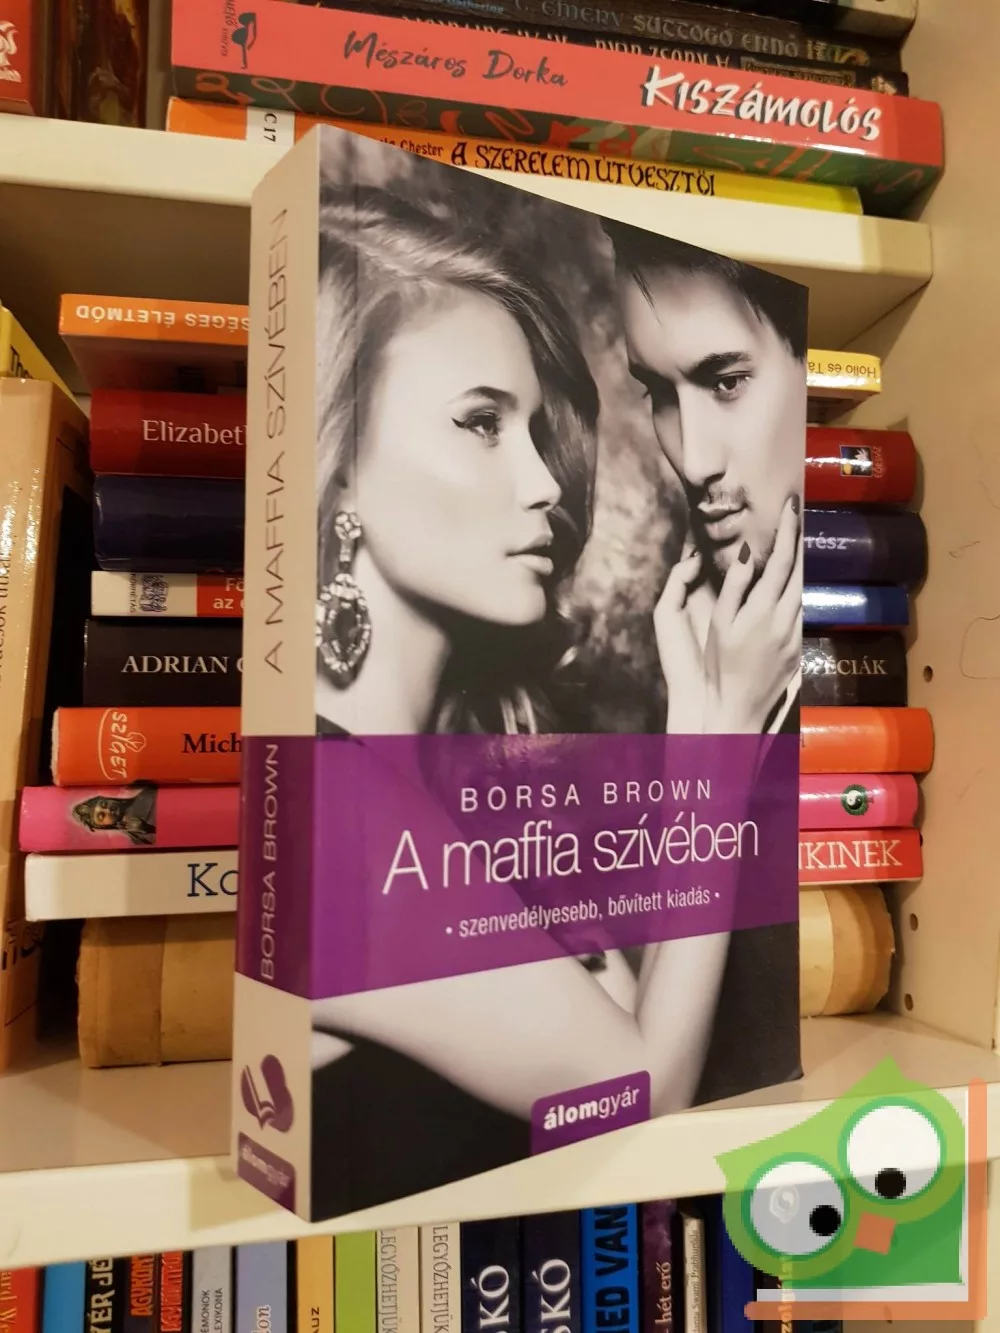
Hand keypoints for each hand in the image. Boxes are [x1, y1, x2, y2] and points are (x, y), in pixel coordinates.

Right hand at [655, 498, 801, 734]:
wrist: (736, 708)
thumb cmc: (718, 666)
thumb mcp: (719, 623)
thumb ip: (734, 587)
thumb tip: (745, 553)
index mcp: (763, 610)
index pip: (781, 560)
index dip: (788, 530)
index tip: (792, 506)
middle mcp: (786, 620)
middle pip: (800, 570)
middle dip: (800, 541)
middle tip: (799, 516)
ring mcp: (795, 635)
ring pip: (803, 590)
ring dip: (800, 565)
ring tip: (795, 544)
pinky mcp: (798, 649)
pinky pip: (801, 610)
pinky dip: (798, 590)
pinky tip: (790, 584)